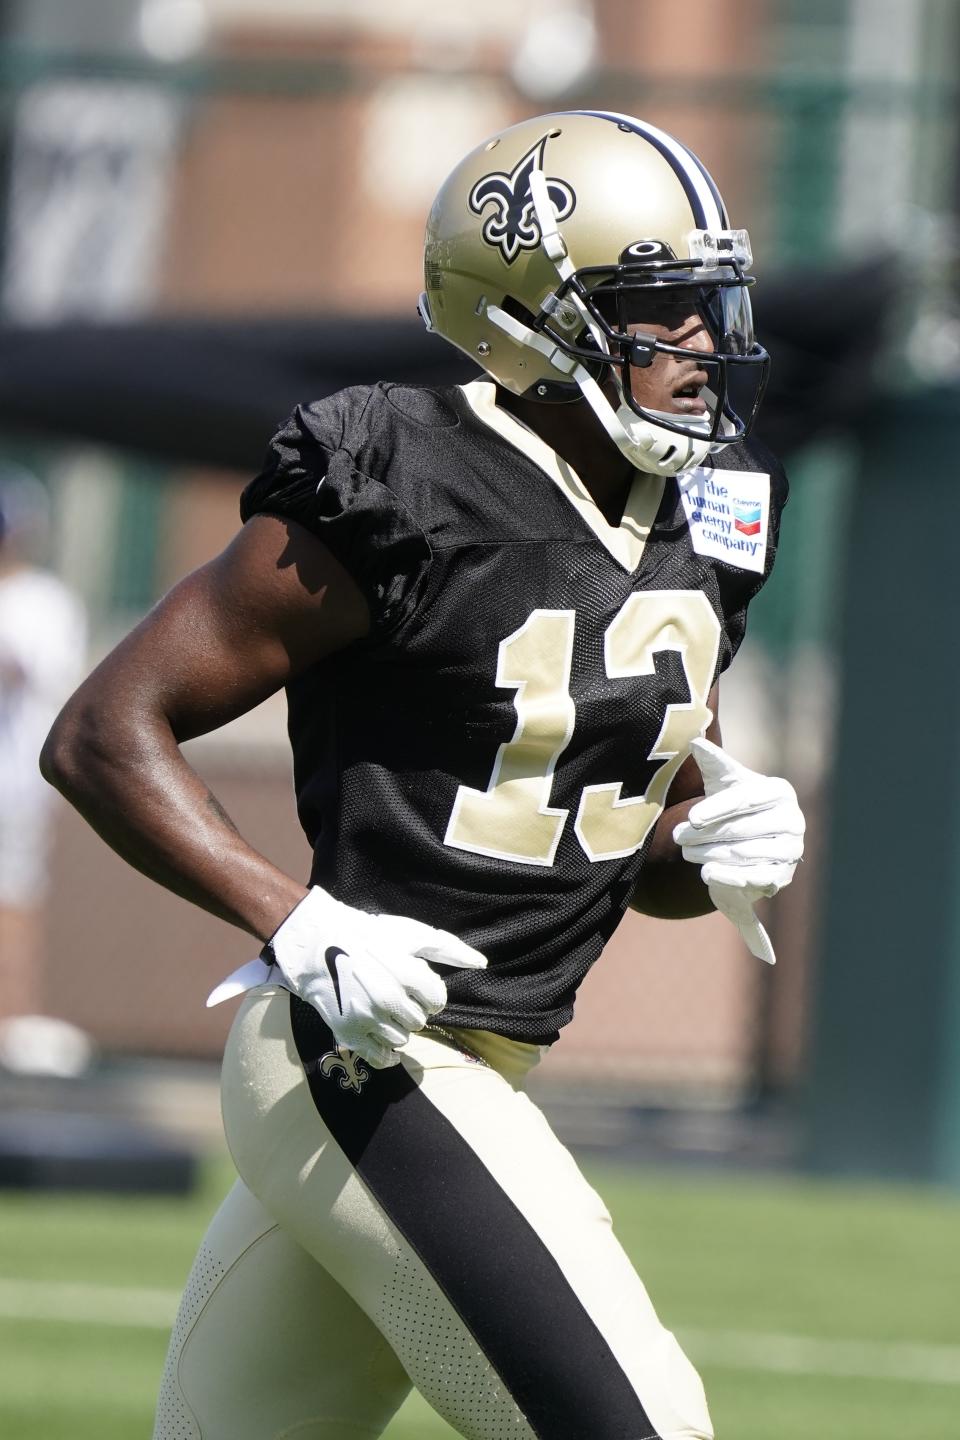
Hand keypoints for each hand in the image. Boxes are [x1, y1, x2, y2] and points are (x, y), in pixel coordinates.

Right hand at [207, 887, 486, 1066]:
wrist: (318, 942)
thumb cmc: (368, 934)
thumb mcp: (410, 933)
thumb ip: (448, 948)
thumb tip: (481, 963)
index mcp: (407, 974)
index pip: (438, 1002)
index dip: (429, 992)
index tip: (414, 983)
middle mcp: (389, 999)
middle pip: (420, 1021)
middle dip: (412, 1008)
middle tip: (395, 993)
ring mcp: (367, 1018)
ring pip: (403, 1039)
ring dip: (398, 1027)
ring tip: (383, 1007)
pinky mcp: (349, 1033)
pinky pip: (381, 1057)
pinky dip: (386, 1052)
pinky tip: (379, 1034)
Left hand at [671, 738, 804, 964]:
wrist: (746, 842)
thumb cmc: (732, 804)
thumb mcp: (722, 782)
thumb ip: (712, 763)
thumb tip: (695, 741)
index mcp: (780, 792)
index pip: (746, 799)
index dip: (718, 808)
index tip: (692, 818)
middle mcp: (793, 820)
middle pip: (742, 829)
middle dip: (706, 834)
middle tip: (677, 837)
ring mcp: (791, 850)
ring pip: (745, 854)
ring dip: (711, 854)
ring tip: (686, 853)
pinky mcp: (782, 876)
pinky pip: (755, 878)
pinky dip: (729, 876)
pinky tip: (707, 873)